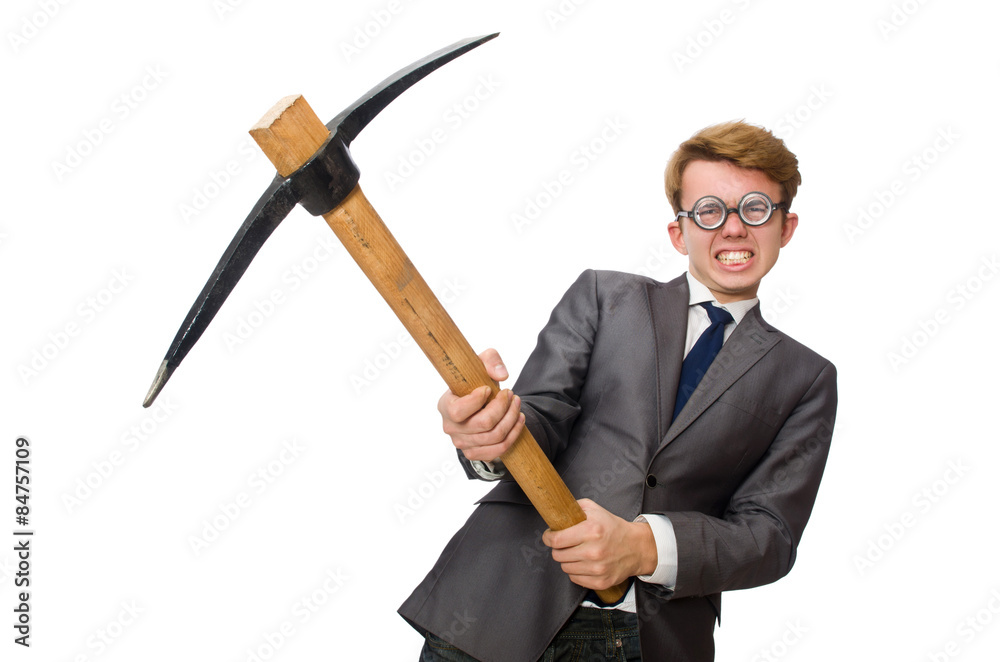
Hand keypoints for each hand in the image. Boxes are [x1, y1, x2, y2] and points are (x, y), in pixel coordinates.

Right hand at [437, 348, 524, 462]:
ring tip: (517, 404)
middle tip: (511, 394)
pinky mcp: (475, 453)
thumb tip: (502, 375)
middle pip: (484, 423)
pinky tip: (518, 420)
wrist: (478, 402)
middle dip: (503, 407)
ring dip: (512, 419)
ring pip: (495, 436)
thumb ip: (491, 360)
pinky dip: (513, 434)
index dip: (477, 400)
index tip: (489, 388)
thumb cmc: (475, 382)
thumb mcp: (480, 364)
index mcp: (445, 405)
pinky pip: (499, 449)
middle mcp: (450, 427)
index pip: (458, 411)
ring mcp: (462, 443)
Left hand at [542, 499, 656, 590]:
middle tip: (565, 544)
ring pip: (565, 568)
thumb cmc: (613, 528)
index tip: (549, 536)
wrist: (636, 547)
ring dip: (567, 560)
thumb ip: (575, 506)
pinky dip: (576, 571)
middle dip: (558, 548)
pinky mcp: (601, 582)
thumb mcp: (596, 509)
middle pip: (558, 555)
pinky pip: (575, 579)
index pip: (556, 540)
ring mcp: (597, 569)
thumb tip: (556, 510)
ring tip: (576, 553)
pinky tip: (584, 563)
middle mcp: (594, 551)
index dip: (548, 538)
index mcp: (592, 530)